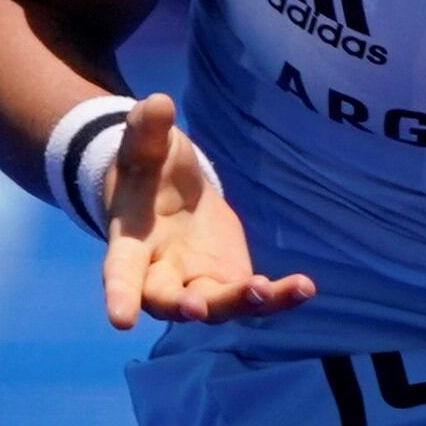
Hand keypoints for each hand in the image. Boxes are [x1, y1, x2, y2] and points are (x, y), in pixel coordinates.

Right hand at [99, 94, 314, 329]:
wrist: (166, 191)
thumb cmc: (147, 169)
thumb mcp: (144, 145)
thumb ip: (147, 130)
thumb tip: (158, 104)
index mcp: (132, 243)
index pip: (121, 273)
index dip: (120, 296)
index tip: (120, 322)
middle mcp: (162, 273)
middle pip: (170, 300)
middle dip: (187, 306)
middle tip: (200, 307)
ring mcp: (198, 282)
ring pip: (218, 306)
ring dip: (242, 303)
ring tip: (272, 290)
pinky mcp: (230, 280)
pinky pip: (255, 298)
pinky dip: (280, 297)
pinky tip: (305, 287)